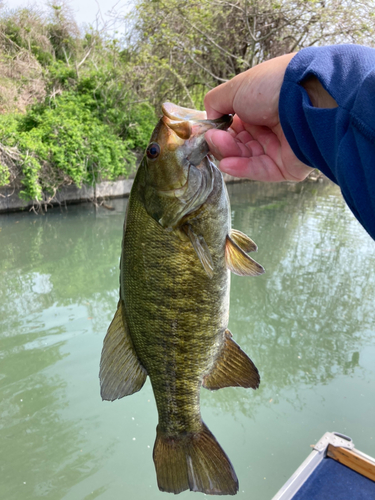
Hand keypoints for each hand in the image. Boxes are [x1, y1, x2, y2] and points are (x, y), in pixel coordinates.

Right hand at [204, 54, 313, 181]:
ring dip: (228, 153)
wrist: (305, 98)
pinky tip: (227, 163)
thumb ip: (215, 103)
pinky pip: (258, 170)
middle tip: (213, 137)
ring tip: (218, 144)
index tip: (205, 132)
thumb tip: (207, 120)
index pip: (232, 126)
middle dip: (221, 142)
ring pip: (244, 157)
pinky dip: (241, 168)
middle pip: (237, 143)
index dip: (218, 130)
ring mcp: (277, 148)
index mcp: (258, 108)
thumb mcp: (235, 88)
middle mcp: (268, 128)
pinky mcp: (284, 167)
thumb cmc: (271, 86)